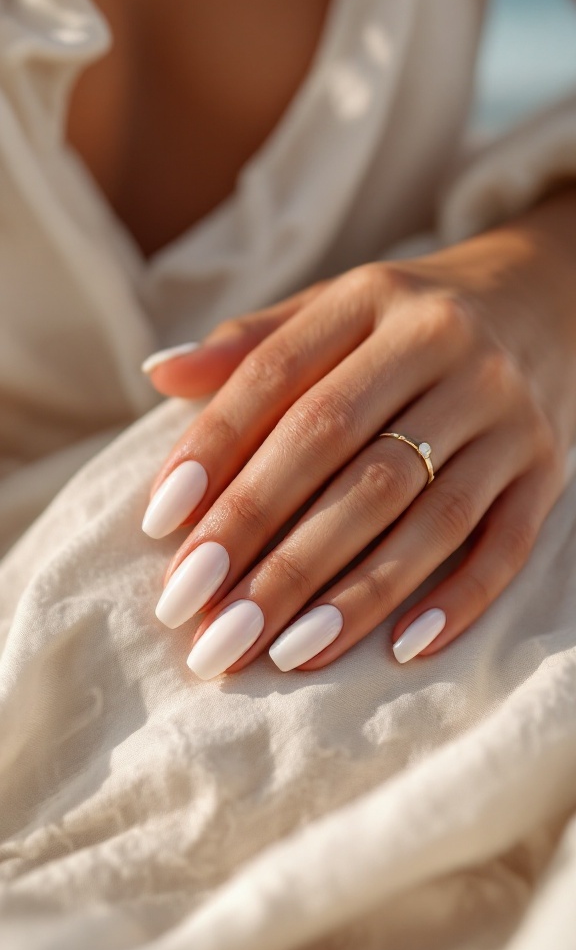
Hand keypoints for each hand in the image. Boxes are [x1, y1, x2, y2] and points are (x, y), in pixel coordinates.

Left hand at [142, 190, 575, 678]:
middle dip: (265, 544)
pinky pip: (505, 540)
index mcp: (372, 299)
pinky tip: (401, 650)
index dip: (214, 450)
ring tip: (281, 651)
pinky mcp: (547, 464)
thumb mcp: (334, 308)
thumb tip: (157, 373)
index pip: (278, 377)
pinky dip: (457, 598)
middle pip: (341, 454)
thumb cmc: (410, 319)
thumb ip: (252, 344)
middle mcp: (443, 346)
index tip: (161, 528)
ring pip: (420, 511)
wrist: (549, 298)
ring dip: (350, 590)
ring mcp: (504, 409)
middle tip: (205, 621)